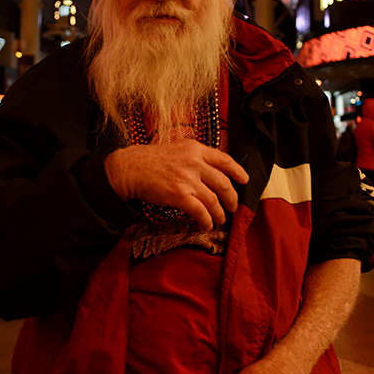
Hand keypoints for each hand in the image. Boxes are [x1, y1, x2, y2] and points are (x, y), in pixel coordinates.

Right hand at [105, 141, 248, 229]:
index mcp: (195, 148)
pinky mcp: (179, 195)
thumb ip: (194, 157)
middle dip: (231, 198)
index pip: (224, 160)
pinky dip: (206, 220)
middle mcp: (194, 162)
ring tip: (220, 220)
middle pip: (223, 183)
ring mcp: (187, 178)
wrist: (128, 168)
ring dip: (219, 213)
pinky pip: (200, 211)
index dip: (238, 172)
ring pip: (214, 200)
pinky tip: (206, 225)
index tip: (244, 180)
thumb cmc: (149, 160)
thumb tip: (212, 173)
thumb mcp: (176, 149)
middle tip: (233, 207)